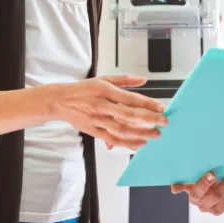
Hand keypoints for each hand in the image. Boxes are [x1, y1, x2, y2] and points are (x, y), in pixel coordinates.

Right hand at [53, 75, 167, 150]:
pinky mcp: (93, 131)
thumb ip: (125, 80)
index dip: (147, 104)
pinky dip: (126, 143)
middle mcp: (101, 106)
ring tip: (155, 134)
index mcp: (105, 90)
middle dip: (148, 120)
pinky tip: (139, 143)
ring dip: (140, 134)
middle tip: (163, 122)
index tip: (160, 108)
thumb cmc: (84, 89)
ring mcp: (97, 120)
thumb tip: (143, 80)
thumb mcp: (104, 78)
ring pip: (121, 130)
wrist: (61, 101)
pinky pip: (112, 139)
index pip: (130, 99)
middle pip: (128, 115)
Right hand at [171, 169, 223, 214]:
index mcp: (188, 186)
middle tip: (212, 173)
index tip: (176, 187)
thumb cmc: (208, 172)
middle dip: (205, 183)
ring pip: (217, 196)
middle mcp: (195, 198)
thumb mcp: (202, 168)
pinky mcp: (218, 209)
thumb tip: (200, 148)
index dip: (179, 187)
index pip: (181, 186)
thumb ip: (199, 165)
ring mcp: (206, 205)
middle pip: (199, 193)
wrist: (220, 183)